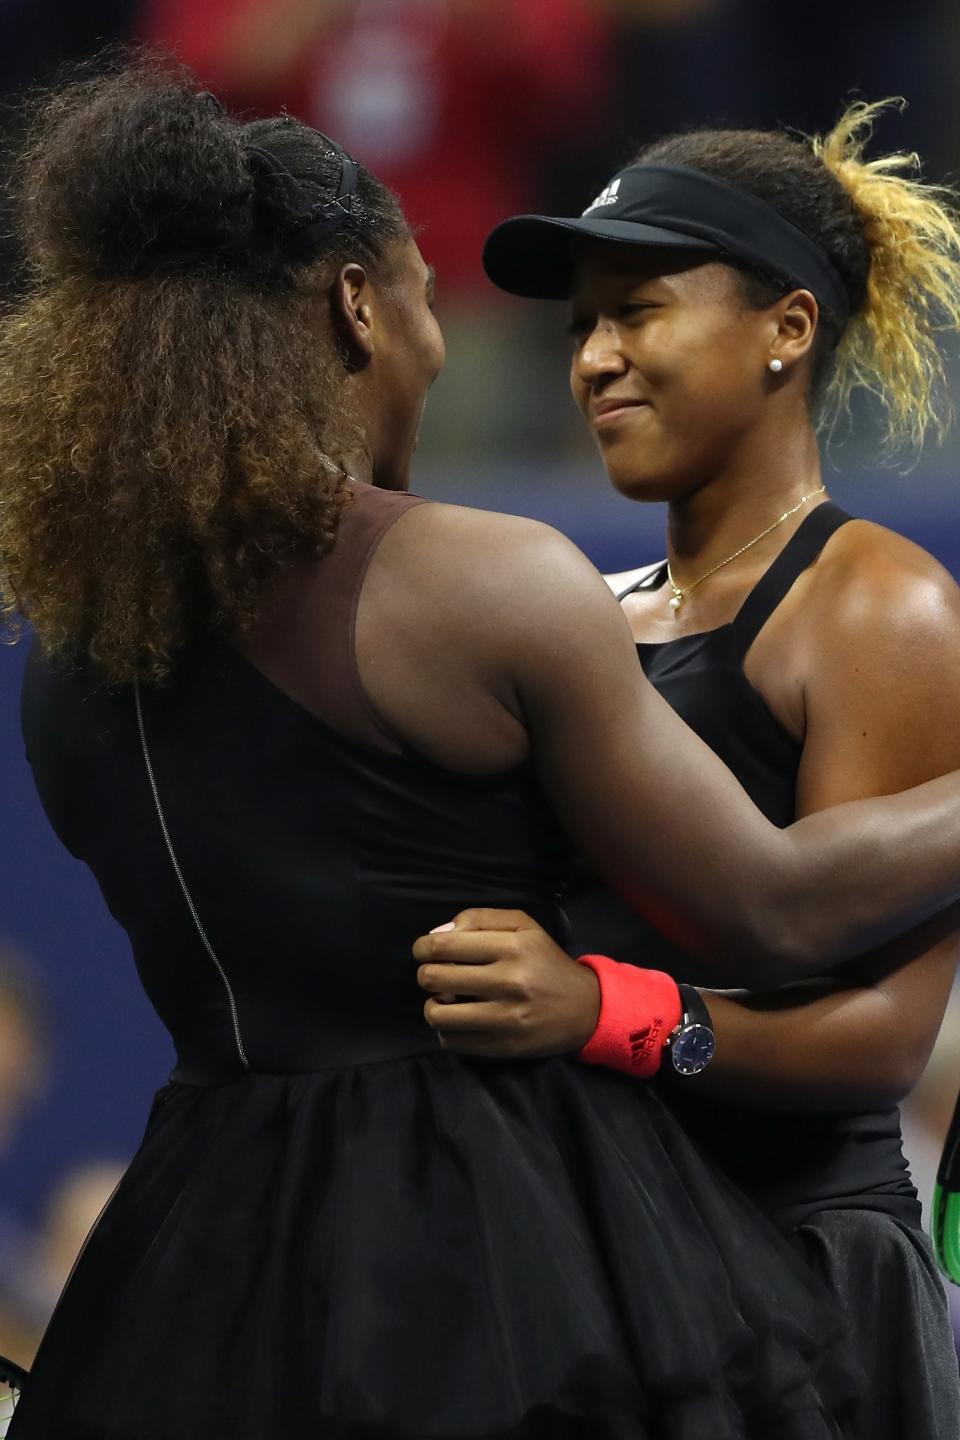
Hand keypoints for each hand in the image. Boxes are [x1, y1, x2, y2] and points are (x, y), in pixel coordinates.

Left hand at [412, 909, 600, 1057]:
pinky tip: (461, 1021)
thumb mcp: (522, 927)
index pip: (444, 946)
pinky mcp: (502, 1046)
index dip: (423, 947)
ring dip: (433, 1005)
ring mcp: (504, 1018)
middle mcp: (508, 982)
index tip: (424, 951)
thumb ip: (479, 919)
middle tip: (437, 975)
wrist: (585, 1009)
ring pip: (437, 1014)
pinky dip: (447, 1031)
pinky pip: (451, 1041)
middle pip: (433, 978)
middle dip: (426, 974)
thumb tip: (436, 935)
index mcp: (512, 947)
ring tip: (445, 1000)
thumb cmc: (546, 962)